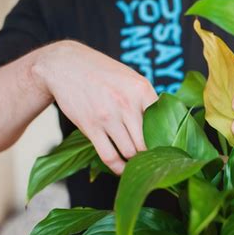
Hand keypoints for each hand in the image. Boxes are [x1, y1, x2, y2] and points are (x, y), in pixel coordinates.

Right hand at [32, 40, 156, 173]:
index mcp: (142, 89)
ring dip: (136, 162)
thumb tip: (165, 125)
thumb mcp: (130, 78)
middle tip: (154, 160)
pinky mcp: (91, 127)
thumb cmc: (103, 72)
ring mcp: (108, 116)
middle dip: (152, 154)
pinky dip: (118, 168)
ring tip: (139, 165)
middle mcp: (127, 103)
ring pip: (130, 152)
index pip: (164, 121)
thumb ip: (146, 99)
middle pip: (148, 141)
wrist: (65, 65)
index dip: (167, 138)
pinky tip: (122, 170)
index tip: (167, 147)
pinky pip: (109, 156)